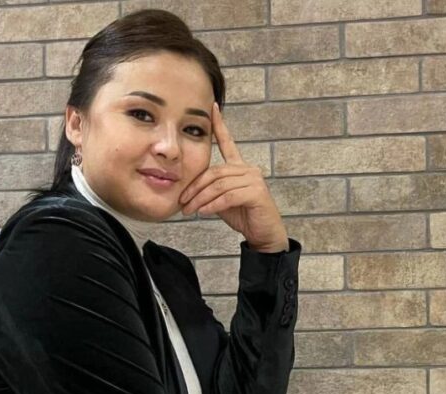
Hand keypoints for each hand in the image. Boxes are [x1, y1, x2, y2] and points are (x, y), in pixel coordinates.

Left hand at [179, 102, 288, 252]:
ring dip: (200, 199)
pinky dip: (213, 205)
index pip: (228, 142)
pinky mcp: (256, 193)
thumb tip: (188, 190)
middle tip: (182, 201)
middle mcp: (248, 169)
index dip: (220, 125)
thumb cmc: (243, 215)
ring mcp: (254, 179)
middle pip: (214, 172)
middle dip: (195, 187)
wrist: (263, 234)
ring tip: (189, 210)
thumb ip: (210, 189)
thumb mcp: (222, 200)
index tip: (212, 107)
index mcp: (240, 167)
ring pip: (218, 185)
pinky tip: (204, 212)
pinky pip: (228, 196)